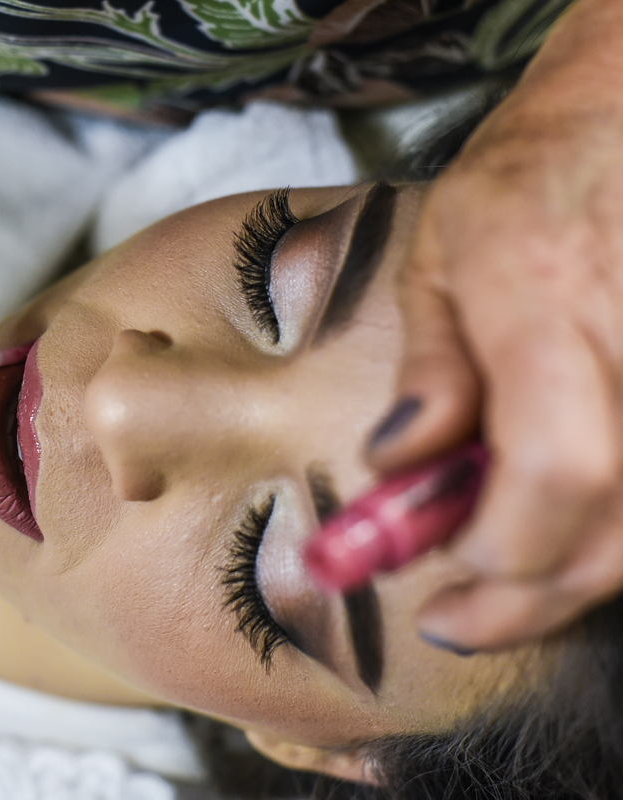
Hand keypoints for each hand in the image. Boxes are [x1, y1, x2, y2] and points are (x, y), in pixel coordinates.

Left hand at [366, 0, 622, 650]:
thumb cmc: (524, 178)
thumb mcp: (440, 256)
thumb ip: (429, 369)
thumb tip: (395, 469)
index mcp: (544, 297)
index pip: (553, 466)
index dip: (503, 546)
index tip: (443, 570)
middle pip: (615, 522)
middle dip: (530, 595)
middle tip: (459, 616)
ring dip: (576, 580)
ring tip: (503, 586)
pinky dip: (615, 535)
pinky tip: (566, 538)